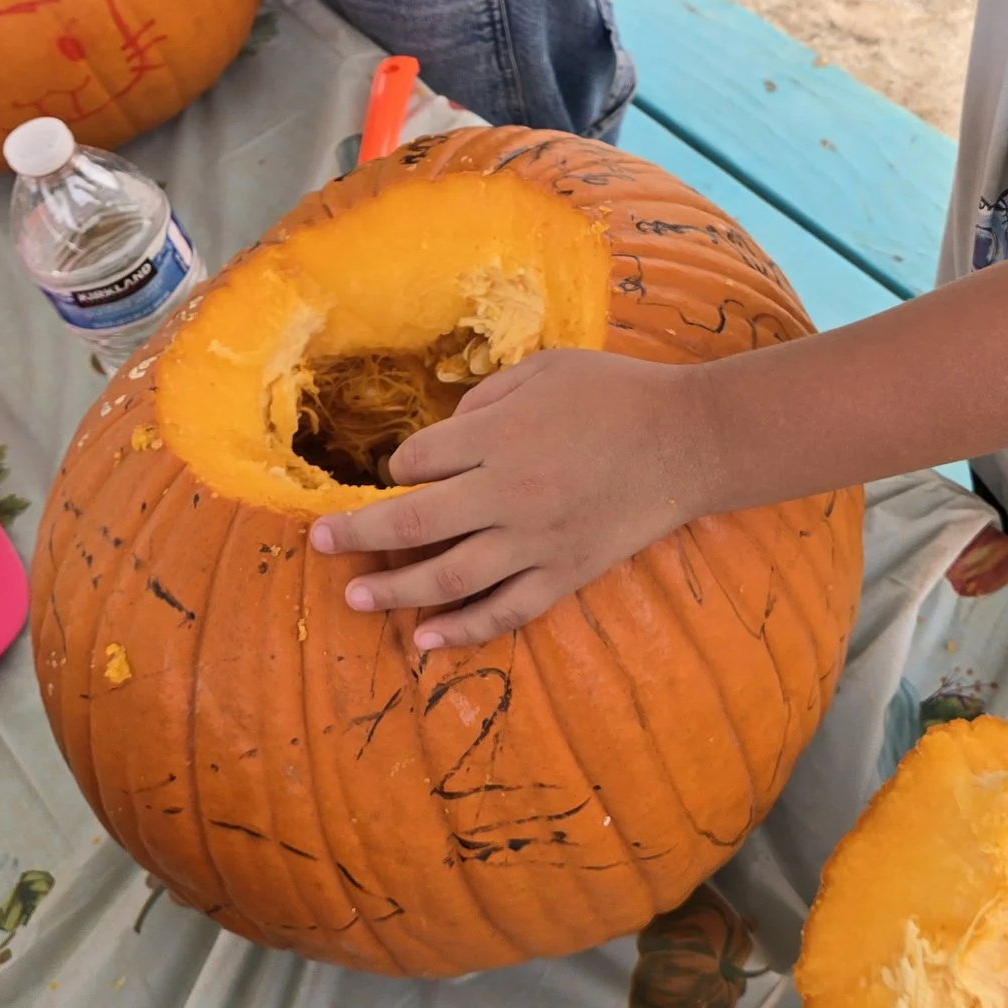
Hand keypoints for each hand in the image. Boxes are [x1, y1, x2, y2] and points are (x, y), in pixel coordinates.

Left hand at [306, 350, 715, 651]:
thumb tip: (442, 436)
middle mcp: (510, 492)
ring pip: (450, 577)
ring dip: (394, 591)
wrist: (690, 440)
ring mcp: (537, 540)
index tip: (403, 469)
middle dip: (358, 534)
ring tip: (353, 599)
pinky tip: (427, 640)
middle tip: (317, 543)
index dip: (399, 466)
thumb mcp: (546, 367)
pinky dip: (464, 631)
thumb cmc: (617, 392)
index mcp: (502, 435)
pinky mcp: (565, 573)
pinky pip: (507, 612)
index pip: (419, 461)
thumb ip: (486, 395)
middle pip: (415, 523)